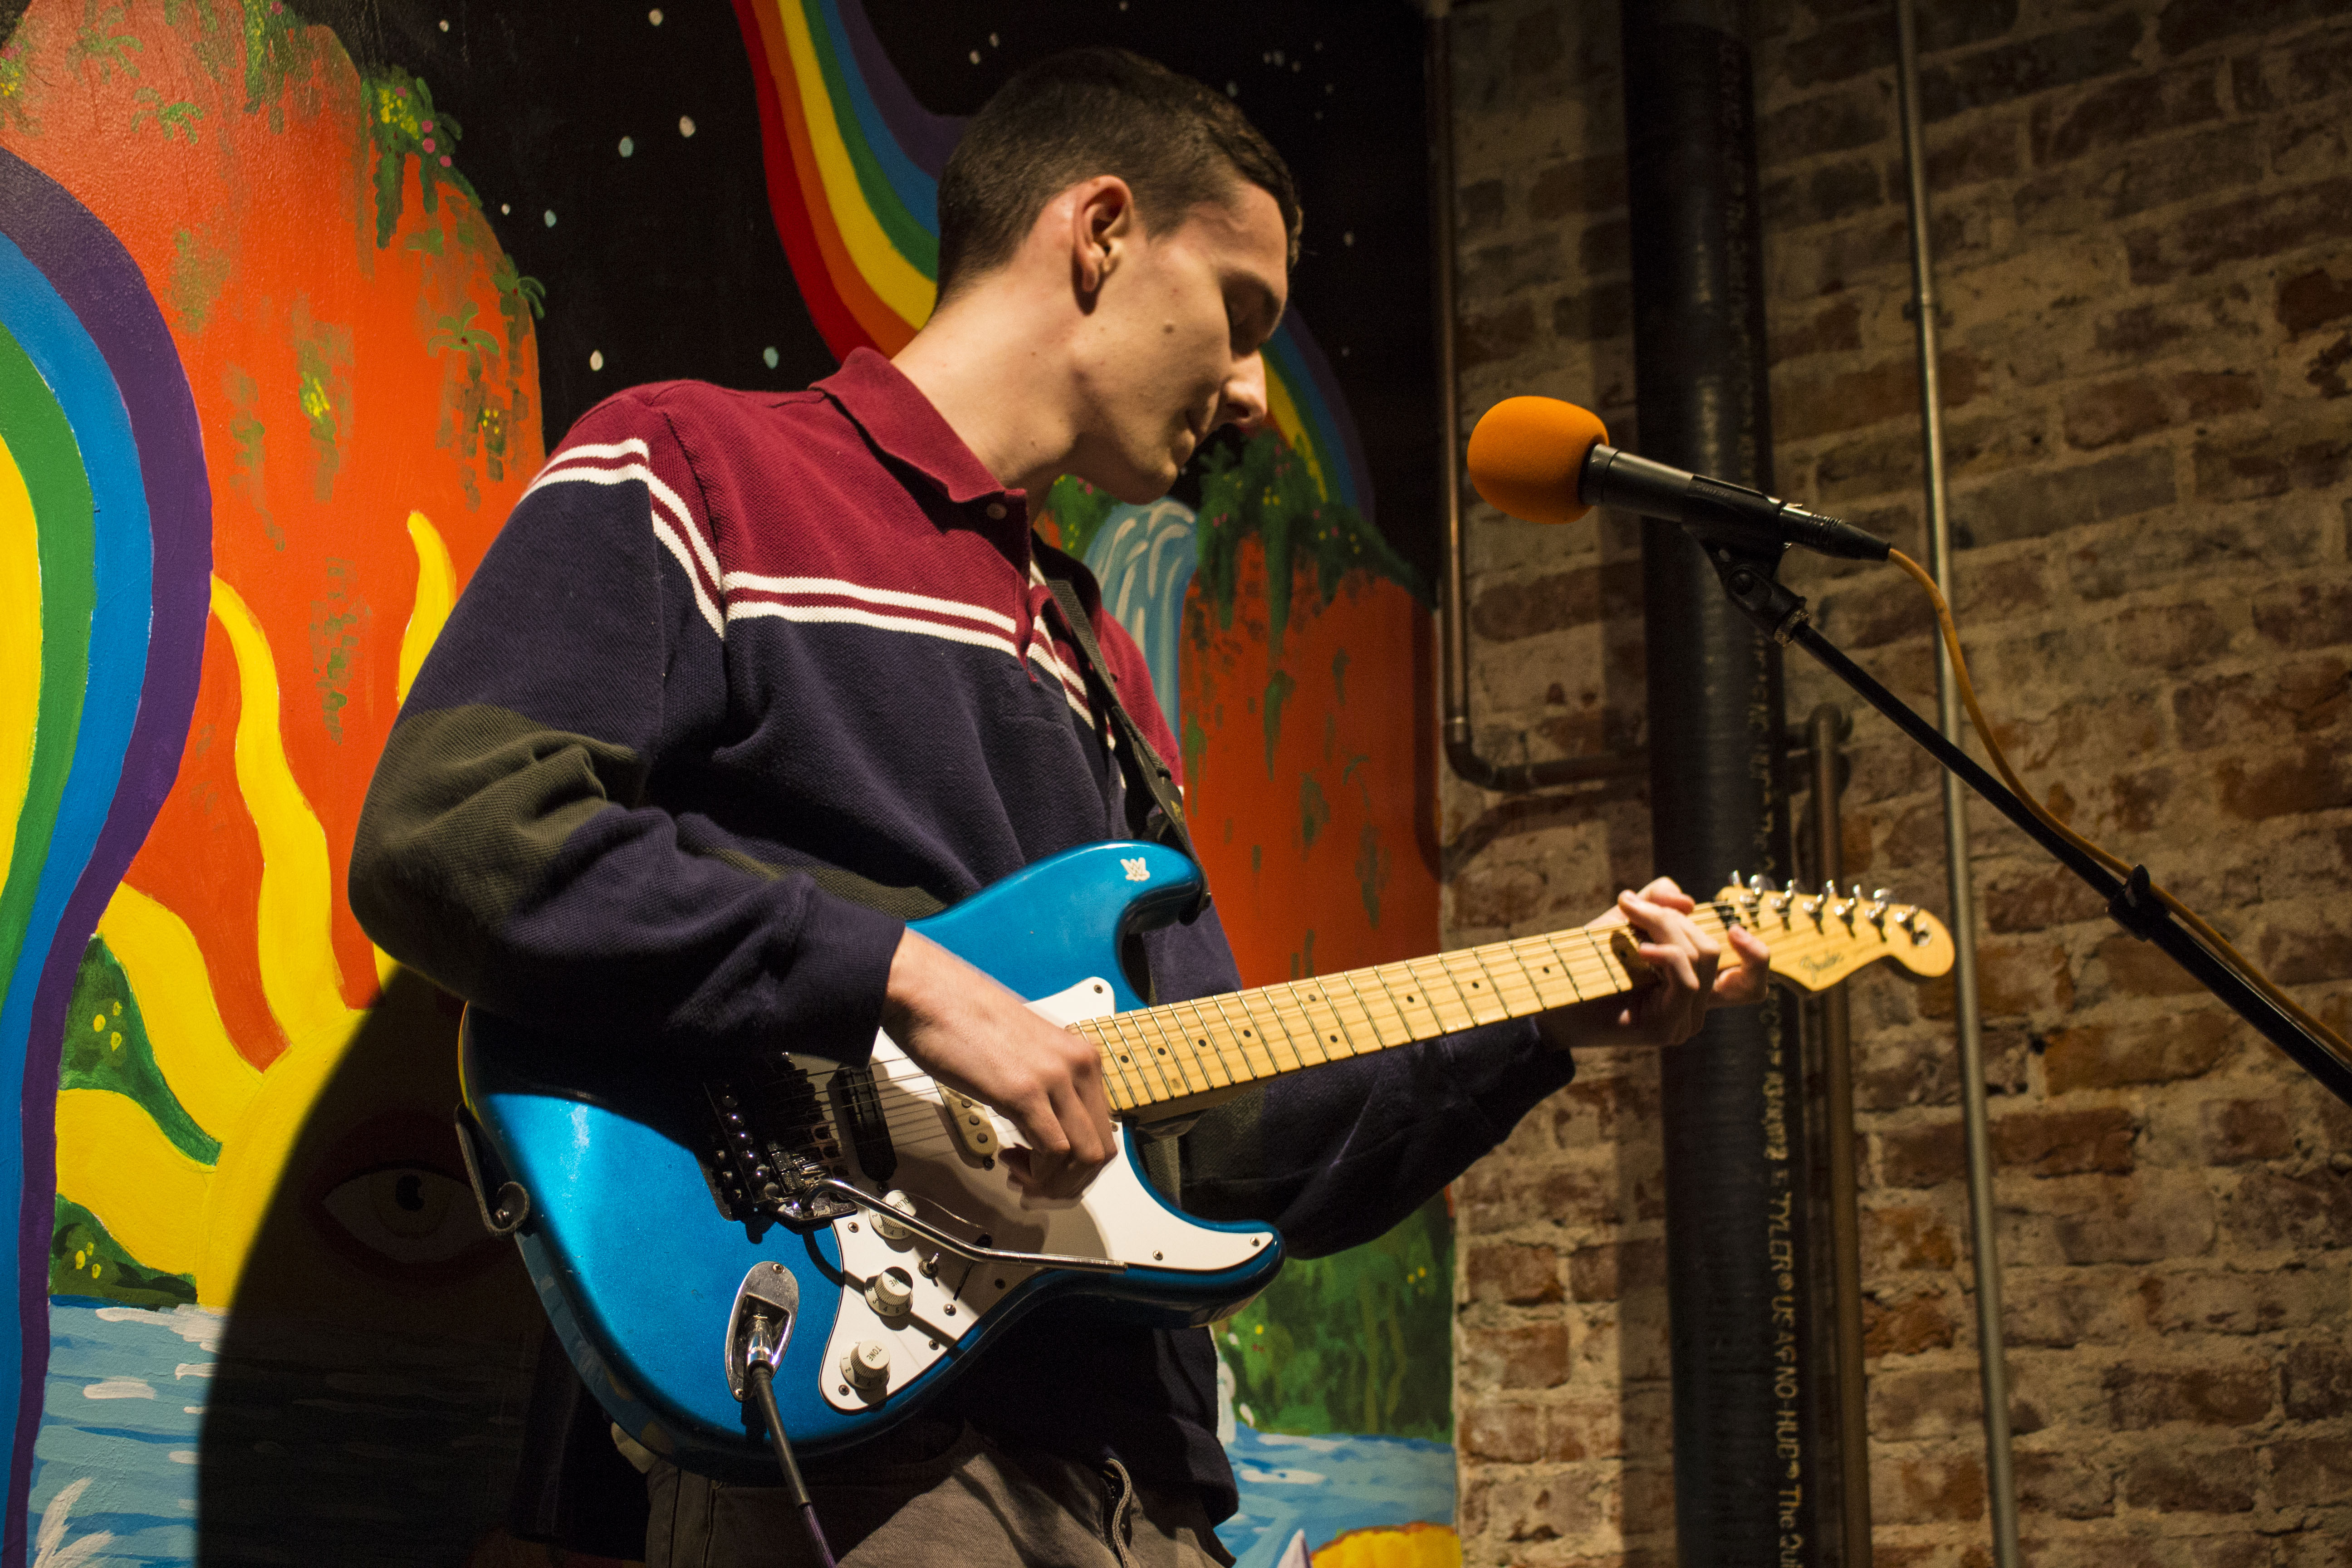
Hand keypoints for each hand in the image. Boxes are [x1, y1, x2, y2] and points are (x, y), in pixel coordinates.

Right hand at [879, 929, 1115, 1198]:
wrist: (927, 991)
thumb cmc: (962, 1017)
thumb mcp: (1022, 1053)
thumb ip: (1043, 1084)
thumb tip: (1046, 1126)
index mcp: (1080, 1055)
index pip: (1103, 1130)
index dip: (1078, 1165)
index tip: (1048, 1171)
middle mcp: (1078, 1065)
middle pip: (1101, 1149)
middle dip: (1070, 1182)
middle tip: (1035, 1186)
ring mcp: (1055, 1077)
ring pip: (1085, 1156)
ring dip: (1054, 1183)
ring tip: (1020, 1176)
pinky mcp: (1026, 1091)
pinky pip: (1054, 1151)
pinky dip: (1038, 1173)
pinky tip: (1010, 1162)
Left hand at [1537, 877, 1771, 1051]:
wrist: (1550, 1000)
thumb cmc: (1585, 963)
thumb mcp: (1623, 922)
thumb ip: (1657, 903)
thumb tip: (1687, 901)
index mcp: (1693, 987)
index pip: (1749, 982)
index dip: (1756, 955)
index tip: (1736, 930)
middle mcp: (1695, 1009)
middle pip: (1712, 950)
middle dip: (1673, 918)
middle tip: (1632, 906)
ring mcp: (1683, 1022)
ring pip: (1699, 958)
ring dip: (1664, 927)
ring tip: (1629, 918)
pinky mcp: (1667, 1029)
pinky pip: (1686, 981)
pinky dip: (1666, 955)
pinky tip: (1639, 950)